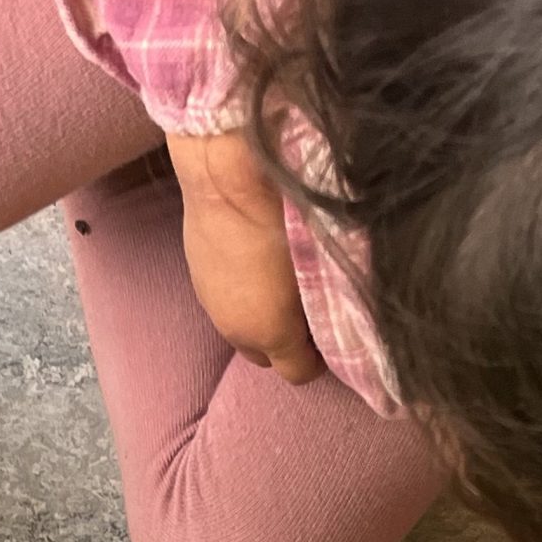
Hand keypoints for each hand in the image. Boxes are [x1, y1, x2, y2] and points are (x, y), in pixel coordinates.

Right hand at [168, 131, 324, 383]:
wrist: (224, 168)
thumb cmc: (285, 210)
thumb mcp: (324, 259)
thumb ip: (333, 299)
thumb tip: (345, 311)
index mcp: (272, 333)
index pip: (299, 373)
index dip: (320, 356)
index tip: (334, 331)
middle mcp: (237, 329)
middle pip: (265, 358)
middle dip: (287, 342)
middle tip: (308, 308)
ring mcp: (212, 302)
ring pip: (242, 328)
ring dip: (262, 314)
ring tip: (281, 278)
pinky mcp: (196, 274)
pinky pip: (224, 300)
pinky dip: (241, 289)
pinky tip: (254, 257)